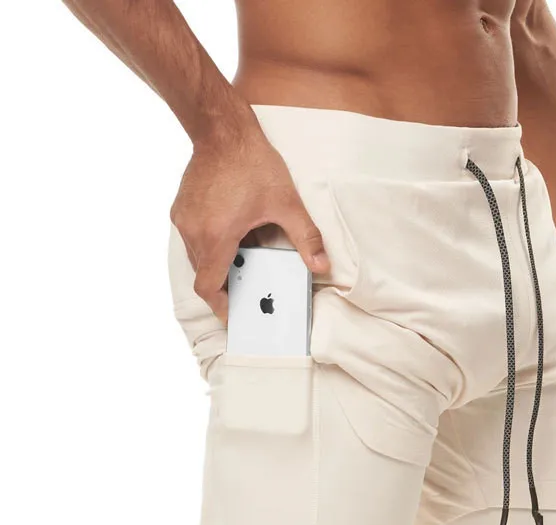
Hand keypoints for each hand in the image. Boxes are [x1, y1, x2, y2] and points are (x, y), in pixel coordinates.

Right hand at [170, 116, 329, 320]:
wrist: (221, 128)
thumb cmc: (252, 163)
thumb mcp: (286, 203)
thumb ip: (306, 238)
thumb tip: (321, 266)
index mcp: (216, 237)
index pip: (208, 287)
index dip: (221, 306)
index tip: (234, 313)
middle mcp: (193, 231)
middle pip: (203, 274)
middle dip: (224, 285)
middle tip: (247, 289)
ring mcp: (183, 218)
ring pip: (197, 257)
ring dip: (217, 264)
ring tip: (243, 261)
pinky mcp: (180, 207)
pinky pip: (192, 238)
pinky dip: (209, 246)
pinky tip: (232, 234)